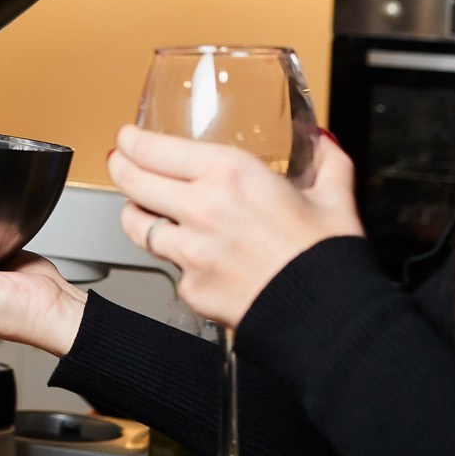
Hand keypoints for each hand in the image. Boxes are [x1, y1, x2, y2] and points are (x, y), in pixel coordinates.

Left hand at [110, 127, 362, 328]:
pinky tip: (191, 254)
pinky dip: (176, 259)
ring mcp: (190, 252)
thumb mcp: (334, 195)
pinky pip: (170, 266)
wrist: (329, 318)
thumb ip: (324, 160)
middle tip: (121, 163)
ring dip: (136, 213)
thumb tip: (323, 142)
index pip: (153, 149)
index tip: (128, 138)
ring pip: (136, 225)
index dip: (131, 141)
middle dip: (120, 168)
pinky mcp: (190, 288)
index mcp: (229, 174)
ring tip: (143, 208)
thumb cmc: (328, 258)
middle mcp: (201, 208)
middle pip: (131, 182)